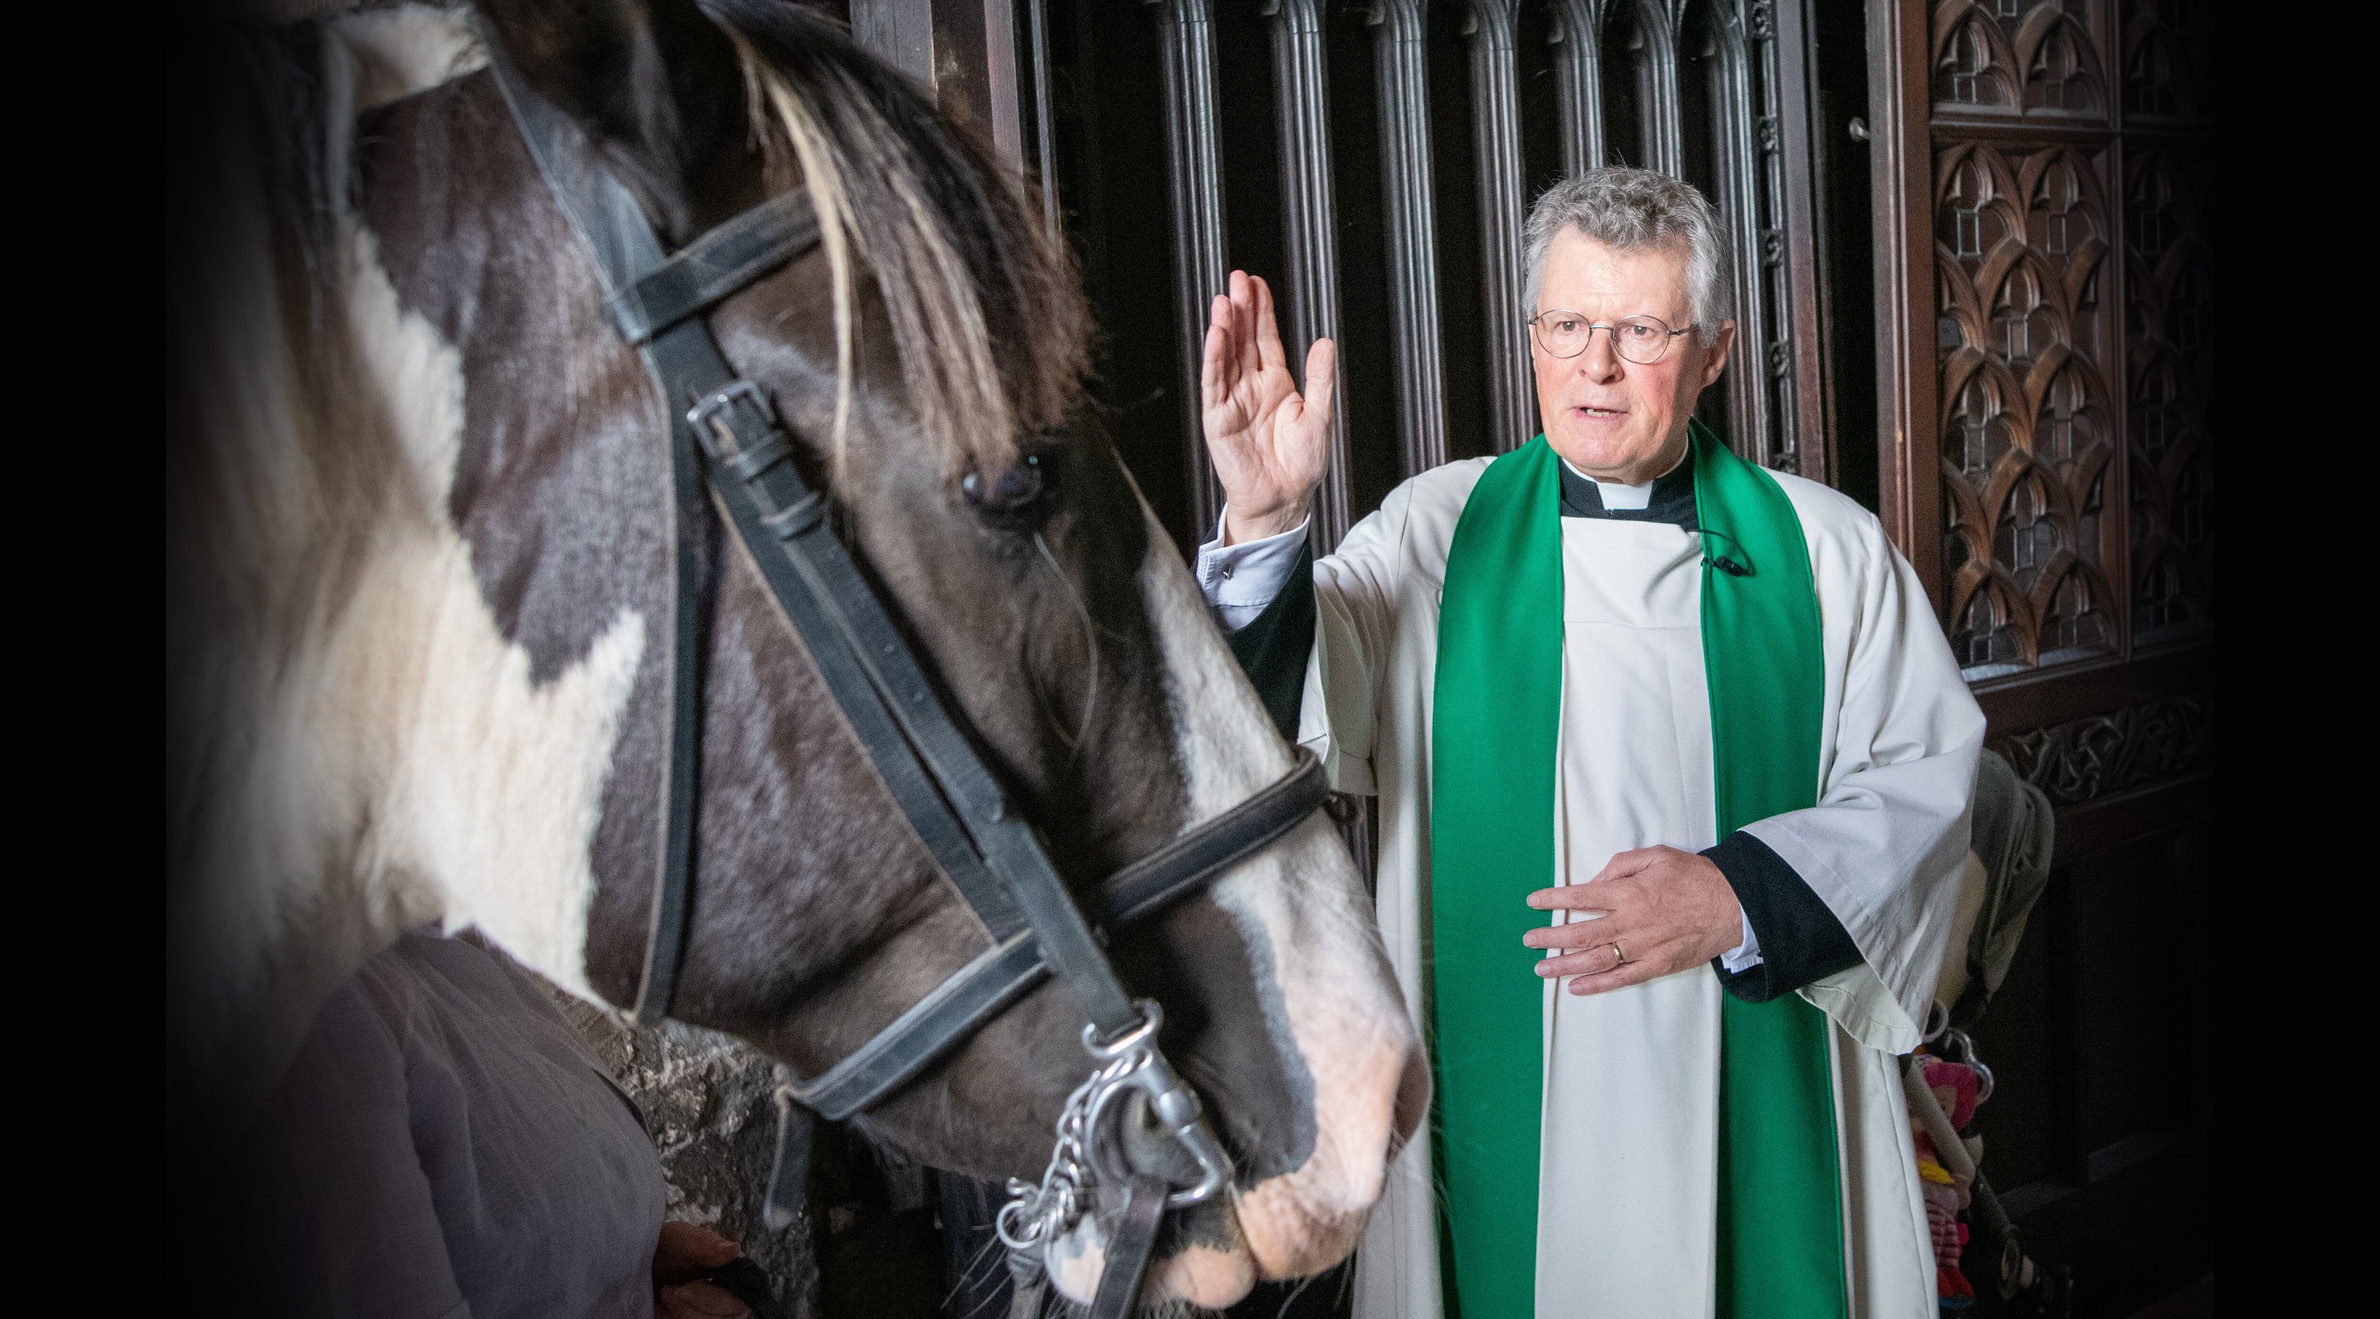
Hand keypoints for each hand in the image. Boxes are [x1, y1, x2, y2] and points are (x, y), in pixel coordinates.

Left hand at [653, 1221, 749, 1318]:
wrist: (635, 1258)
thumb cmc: (662, 1244)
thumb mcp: (679, 1238)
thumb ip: (705, 1244)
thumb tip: (735, 1250)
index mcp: (732, 1273)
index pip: (742, 1298)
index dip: (717, 1300)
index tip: (684, 1289)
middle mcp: (726, 1296)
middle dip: (693, 1309)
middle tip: (669, 1290)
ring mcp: (708, 1311)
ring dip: (680, 1314)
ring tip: (664, 1292)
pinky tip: (658, 1306)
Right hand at [1201, 270, 1334, 543]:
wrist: (1284, 499)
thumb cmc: (1302, 464)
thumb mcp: (1320, 417)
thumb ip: (1320, 380)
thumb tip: (1325, 342)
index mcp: (1275, 383)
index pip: (1265, 338)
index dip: (1261, 311)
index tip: (1257, 283)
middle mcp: (1251, 387)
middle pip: (1242, 339)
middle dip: (1239, 309)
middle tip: (1238, 279)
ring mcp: (1233, 400)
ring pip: (1226, 356)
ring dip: (1223, 328)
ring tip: (1224, 300)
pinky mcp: (1218, 418)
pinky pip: (1214, 383)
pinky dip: (1214, 359)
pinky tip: (1216, 335)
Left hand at [1522, 846, 1743, 994]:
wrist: (1734, 904)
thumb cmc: (1695, 877)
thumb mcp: (1657, 856)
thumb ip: (1621, 866)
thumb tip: (1595, 881)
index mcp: (1629, 892)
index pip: (1580, 896)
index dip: (1553, 899)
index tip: (1532, 902)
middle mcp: (1631, 921)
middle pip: (1581, 932)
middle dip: (1550, 937)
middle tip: (1528, 940)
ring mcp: (1644, 946)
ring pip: (1595, 958)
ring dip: (1564, 964)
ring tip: (1541, 968)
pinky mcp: (1658, 965)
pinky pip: (1622, 978)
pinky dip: (1596, 984)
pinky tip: (1574, 987)